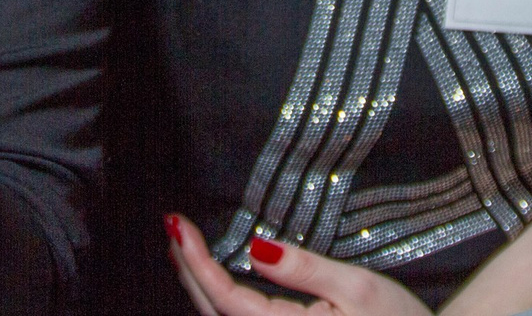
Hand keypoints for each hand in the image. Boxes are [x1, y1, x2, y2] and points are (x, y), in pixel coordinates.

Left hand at [165, 213, 431, 315]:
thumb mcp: (357, 288)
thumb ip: (303, 269)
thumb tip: (256, 248)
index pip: (226, 298)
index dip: (196, 262)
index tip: (177, 225)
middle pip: (214, 315)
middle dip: (188, 272)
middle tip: (174, 229)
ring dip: (198, 289)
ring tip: (184, 252)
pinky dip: (217, 305)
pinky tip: (213, 285)